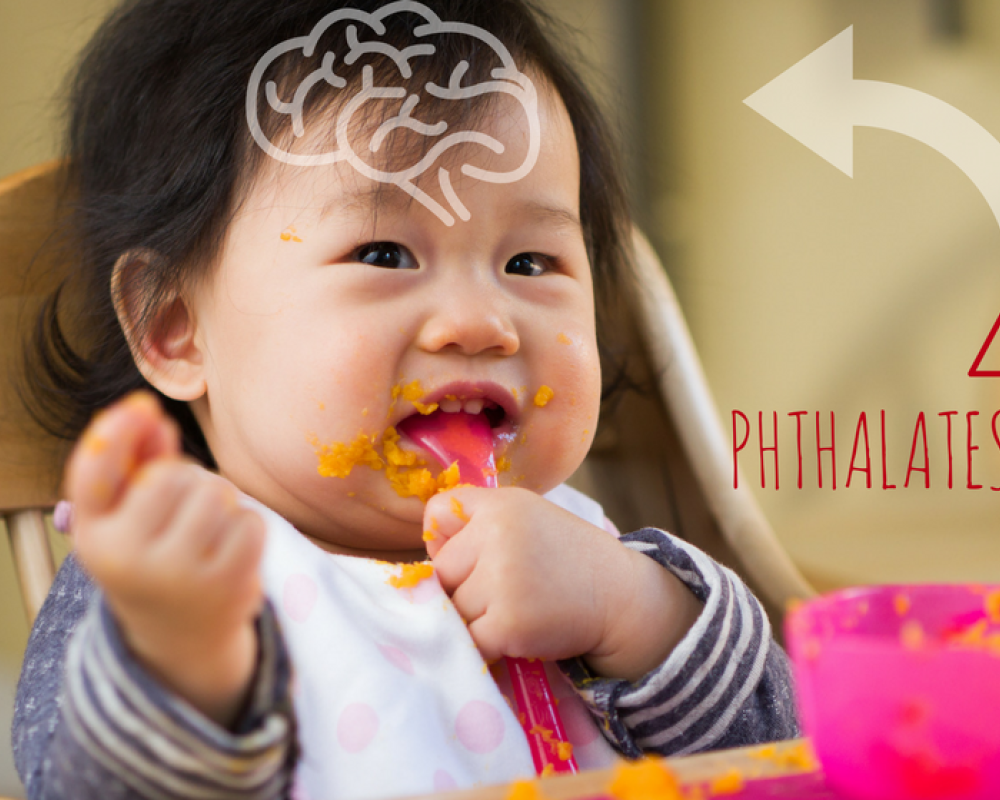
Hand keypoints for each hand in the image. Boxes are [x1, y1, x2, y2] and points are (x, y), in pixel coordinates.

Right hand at [65, 391, 265, 726]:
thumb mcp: (130, 518)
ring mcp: (179, 576)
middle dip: (186, 478)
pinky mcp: (227, 586)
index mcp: (95, 537)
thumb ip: (136, 463)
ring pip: (216, 494)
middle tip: (183, 507)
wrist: (182, 635)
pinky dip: (248, 525)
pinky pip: (251, 521)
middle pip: (172, 476)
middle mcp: (129, 559)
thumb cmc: (154, 555)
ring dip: (221, 500)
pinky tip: (230, 547)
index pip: (95, 475)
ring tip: (206, 528)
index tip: (141, 406)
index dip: (116, 434)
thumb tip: (147, 414)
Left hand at [424, 487, 701, 680]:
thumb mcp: (526, 518)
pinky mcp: (509, 623)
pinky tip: (519, 630)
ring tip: (518, 607)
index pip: (436, 515)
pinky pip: (471, 638)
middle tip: (507, 588)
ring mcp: (503, 579)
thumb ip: (477, 524)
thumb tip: (423, 562)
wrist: (621, 597)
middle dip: (463, 585)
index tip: (474, 554)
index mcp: (501, 503)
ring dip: (477, 617)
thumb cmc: (566, 558)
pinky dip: (489, 643)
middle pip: (440, 569)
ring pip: (453, 607)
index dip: (446, 539)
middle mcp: (498, 534)